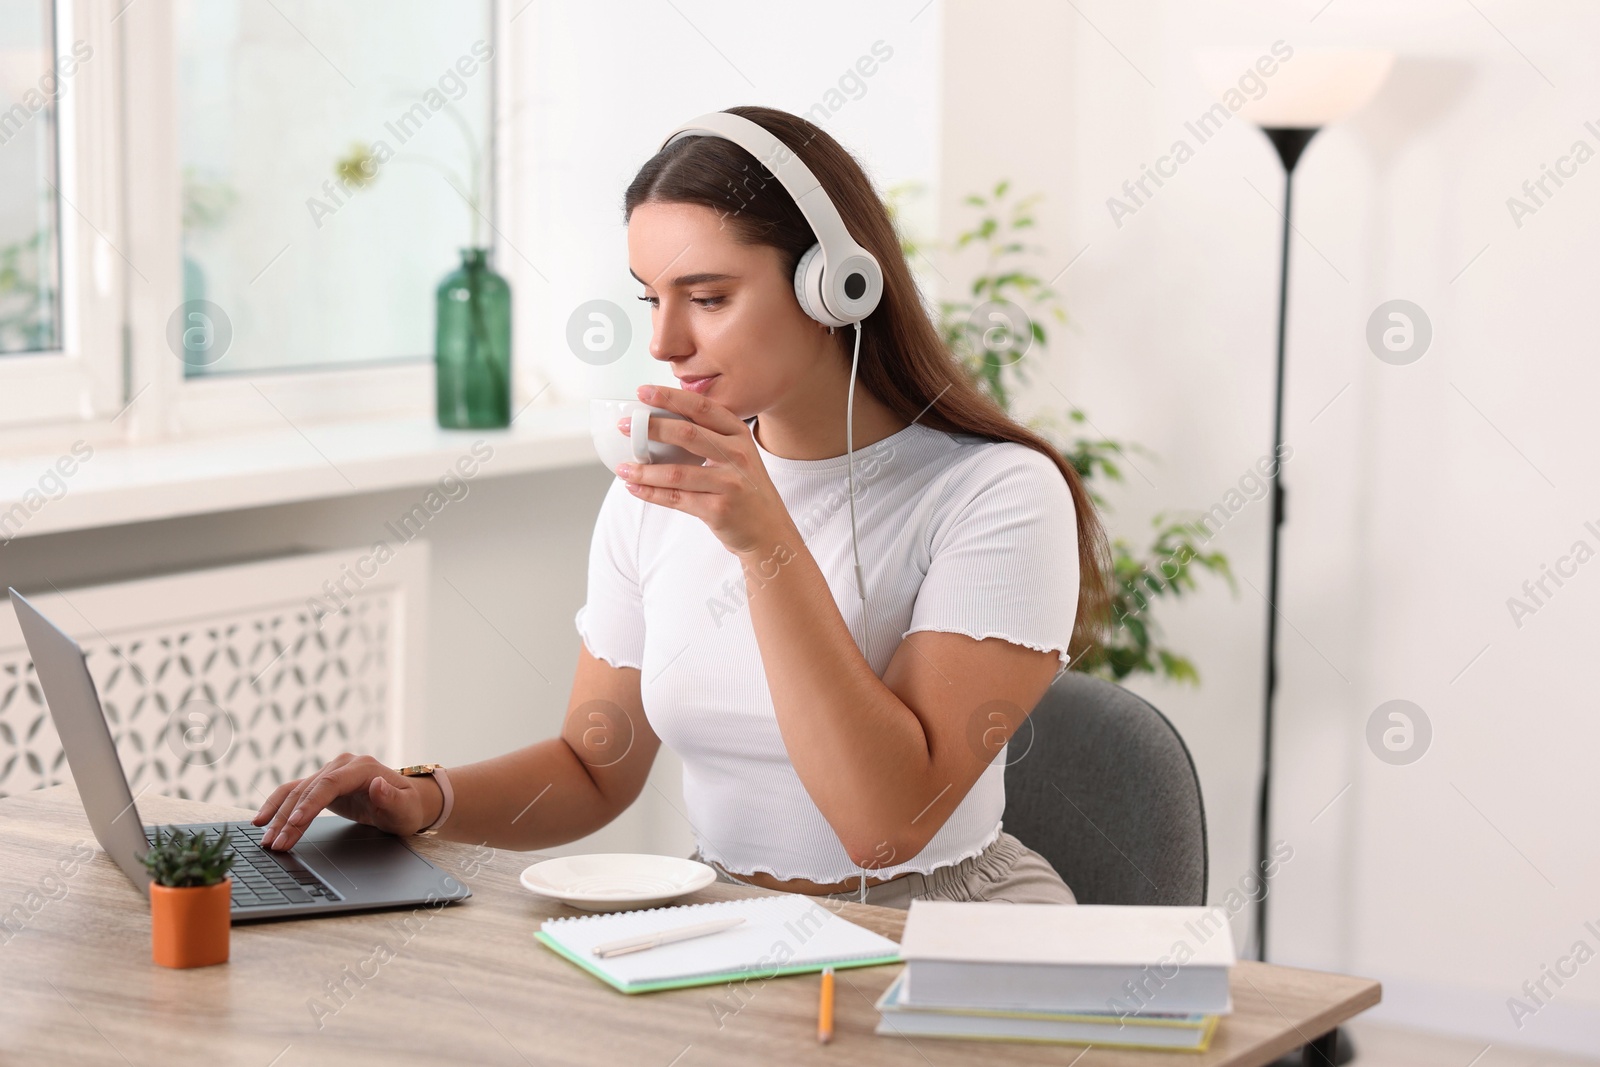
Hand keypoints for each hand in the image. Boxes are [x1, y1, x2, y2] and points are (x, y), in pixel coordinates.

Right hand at [252, 753, 442, 850]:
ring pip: (296, 792)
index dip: (310, 804)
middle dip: (289, 819)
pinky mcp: (321, 784)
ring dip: (278, 816)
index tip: (295, 824)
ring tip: (265, 840)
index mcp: (362, 768)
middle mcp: (343, 765)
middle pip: (308, 790)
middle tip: (275, 844)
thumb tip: (377, 784)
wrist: (406, 801)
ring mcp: (330, 772)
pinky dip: (277, 805)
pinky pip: (294, 792)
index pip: (329, 784)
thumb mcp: (406, 808)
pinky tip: (261, 820)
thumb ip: (392, 798)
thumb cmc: (408, 807)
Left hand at [615, 384, 796, 557]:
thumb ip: (709, 438)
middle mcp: (737, 455)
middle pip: (688, 434)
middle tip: (626, 426)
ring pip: (677, 472)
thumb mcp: (737, 456)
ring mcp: (730, 483)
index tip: (644, 391)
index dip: (671, 397)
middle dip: (651, 427)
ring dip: (644, 470)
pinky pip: (677, 498)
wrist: (769, 531)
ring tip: (623, 467)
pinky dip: (651, 493)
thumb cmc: (746, 490)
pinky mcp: (719, 509)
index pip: (702, 407)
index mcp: (739, 435)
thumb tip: (661, 422)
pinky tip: (635, 488)